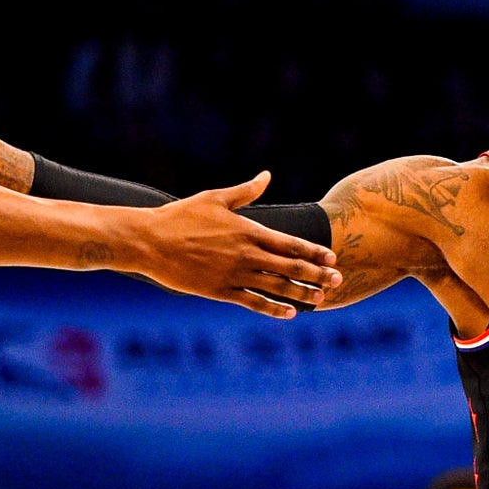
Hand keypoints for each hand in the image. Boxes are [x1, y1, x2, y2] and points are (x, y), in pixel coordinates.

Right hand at [129, 171, 339, 317]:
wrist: (150, 241)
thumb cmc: (180, 216)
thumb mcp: (215, 198)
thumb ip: (246, 191)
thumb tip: (267, 175)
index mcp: (248, 230)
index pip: (290, 243)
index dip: (314, 252)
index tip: (332, 258)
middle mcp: (246, 254)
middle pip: (291, 267)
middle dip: (317, 274)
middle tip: (338, 280)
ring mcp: (234, 275)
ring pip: (277, 287)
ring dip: (302, 293)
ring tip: (321, 298)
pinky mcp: (220, 292)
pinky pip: (253, 302)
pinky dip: (274, 308)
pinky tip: (289, 313)